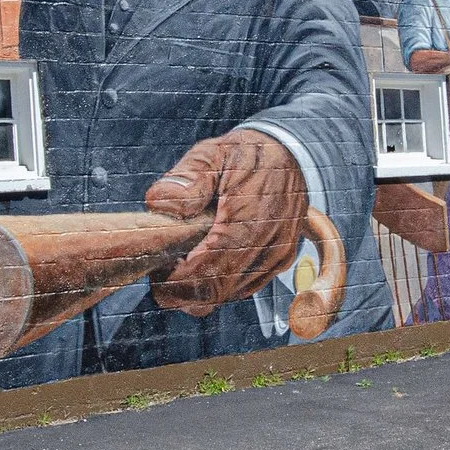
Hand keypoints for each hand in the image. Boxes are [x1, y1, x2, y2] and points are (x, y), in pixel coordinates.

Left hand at [145, 131, 307, 314]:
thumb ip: (187, 178)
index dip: (174, 282)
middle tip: (166, 262)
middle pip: (213, 295)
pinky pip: (241, 288)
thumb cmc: (249, 154)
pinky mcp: (278, 263)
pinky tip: (209, 254)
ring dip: (200, 285)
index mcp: (250, 222)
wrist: (292, 154)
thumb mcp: (213, 154)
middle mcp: (268, 247)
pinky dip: (219, 280)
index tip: (157, 266)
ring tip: (187, 252)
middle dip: (181, 289)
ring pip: (226, 296)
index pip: (206, 277)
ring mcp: (276, 259)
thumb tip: (159, 203)